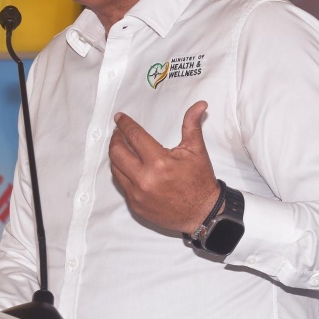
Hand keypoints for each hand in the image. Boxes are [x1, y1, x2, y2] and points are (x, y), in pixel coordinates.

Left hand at [109, 100, 221, 233]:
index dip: (125, 125)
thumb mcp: (197, 151)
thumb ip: (192, 125)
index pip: (134, 136)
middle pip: (117, 152)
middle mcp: (145, 179)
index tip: (119, 118)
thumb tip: (199, 104)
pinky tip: (127, 167)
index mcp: (159, 162)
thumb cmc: (200, 181)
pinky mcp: (135, 205)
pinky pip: (121, 185)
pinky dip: (122, 173)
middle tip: (119, 133)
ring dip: (116, 156)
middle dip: (116, 139)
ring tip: (121, 148)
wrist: (202, 213)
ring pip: (115, 169)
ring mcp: (138, 194)